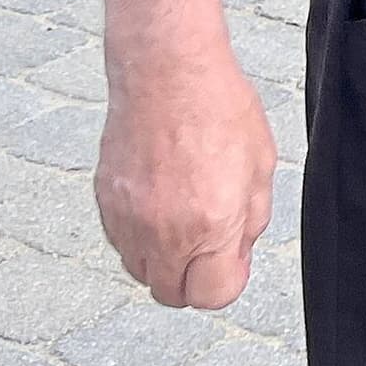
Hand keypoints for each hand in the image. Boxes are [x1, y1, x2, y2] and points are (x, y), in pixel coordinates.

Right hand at [96, 49, 279, 308]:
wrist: (165, 69)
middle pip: (170, 294)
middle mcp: (163, 231)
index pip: (212, 296)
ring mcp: (128, 219)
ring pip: (140, 270)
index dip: (226, 280)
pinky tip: (158, 200)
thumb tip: (235, 255)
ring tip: (182, 216)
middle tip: (208, 244)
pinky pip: (120, 240)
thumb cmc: (218, 107)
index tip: (231, 258)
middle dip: (192, 279)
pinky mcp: (104, 201)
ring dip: (163, 258)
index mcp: (210, 225)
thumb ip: (249, 222)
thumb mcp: (260, 166)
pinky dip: (139, 234)